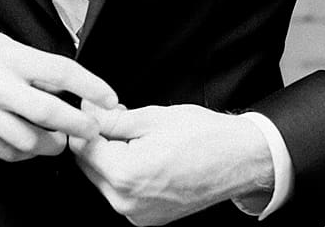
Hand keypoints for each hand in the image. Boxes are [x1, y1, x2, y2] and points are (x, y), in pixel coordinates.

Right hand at [0, 22, 118, 161]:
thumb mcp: (5, 44)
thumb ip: (35, 66)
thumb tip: (71, 85)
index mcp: (10, 58)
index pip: (61, 72)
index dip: (91, 86)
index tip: (109, 97)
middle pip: (49, 113)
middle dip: (79, 126)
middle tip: (92, 130)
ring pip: (30, 142)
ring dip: (53, 144)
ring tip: (61, 138)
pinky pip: (8, 153)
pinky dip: (27, 153)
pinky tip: (33, 143)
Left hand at [70, 104, 273, 225]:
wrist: (241, 160)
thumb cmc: (204, 137)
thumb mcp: (152, 118)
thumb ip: (112, 118)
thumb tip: (87, 112)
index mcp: (126, 175)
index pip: (83, 147)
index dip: (87, 122)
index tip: (96, 108)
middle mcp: (127, 202)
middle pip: (89, 166)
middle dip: (98, 139)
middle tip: (119, 116)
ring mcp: (138, 214)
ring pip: (104, 179)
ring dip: (110, 156)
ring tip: (136, 134)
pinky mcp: (148, 218)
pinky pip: (122, 192)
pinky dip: (125, 172)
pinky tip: (144, 154)